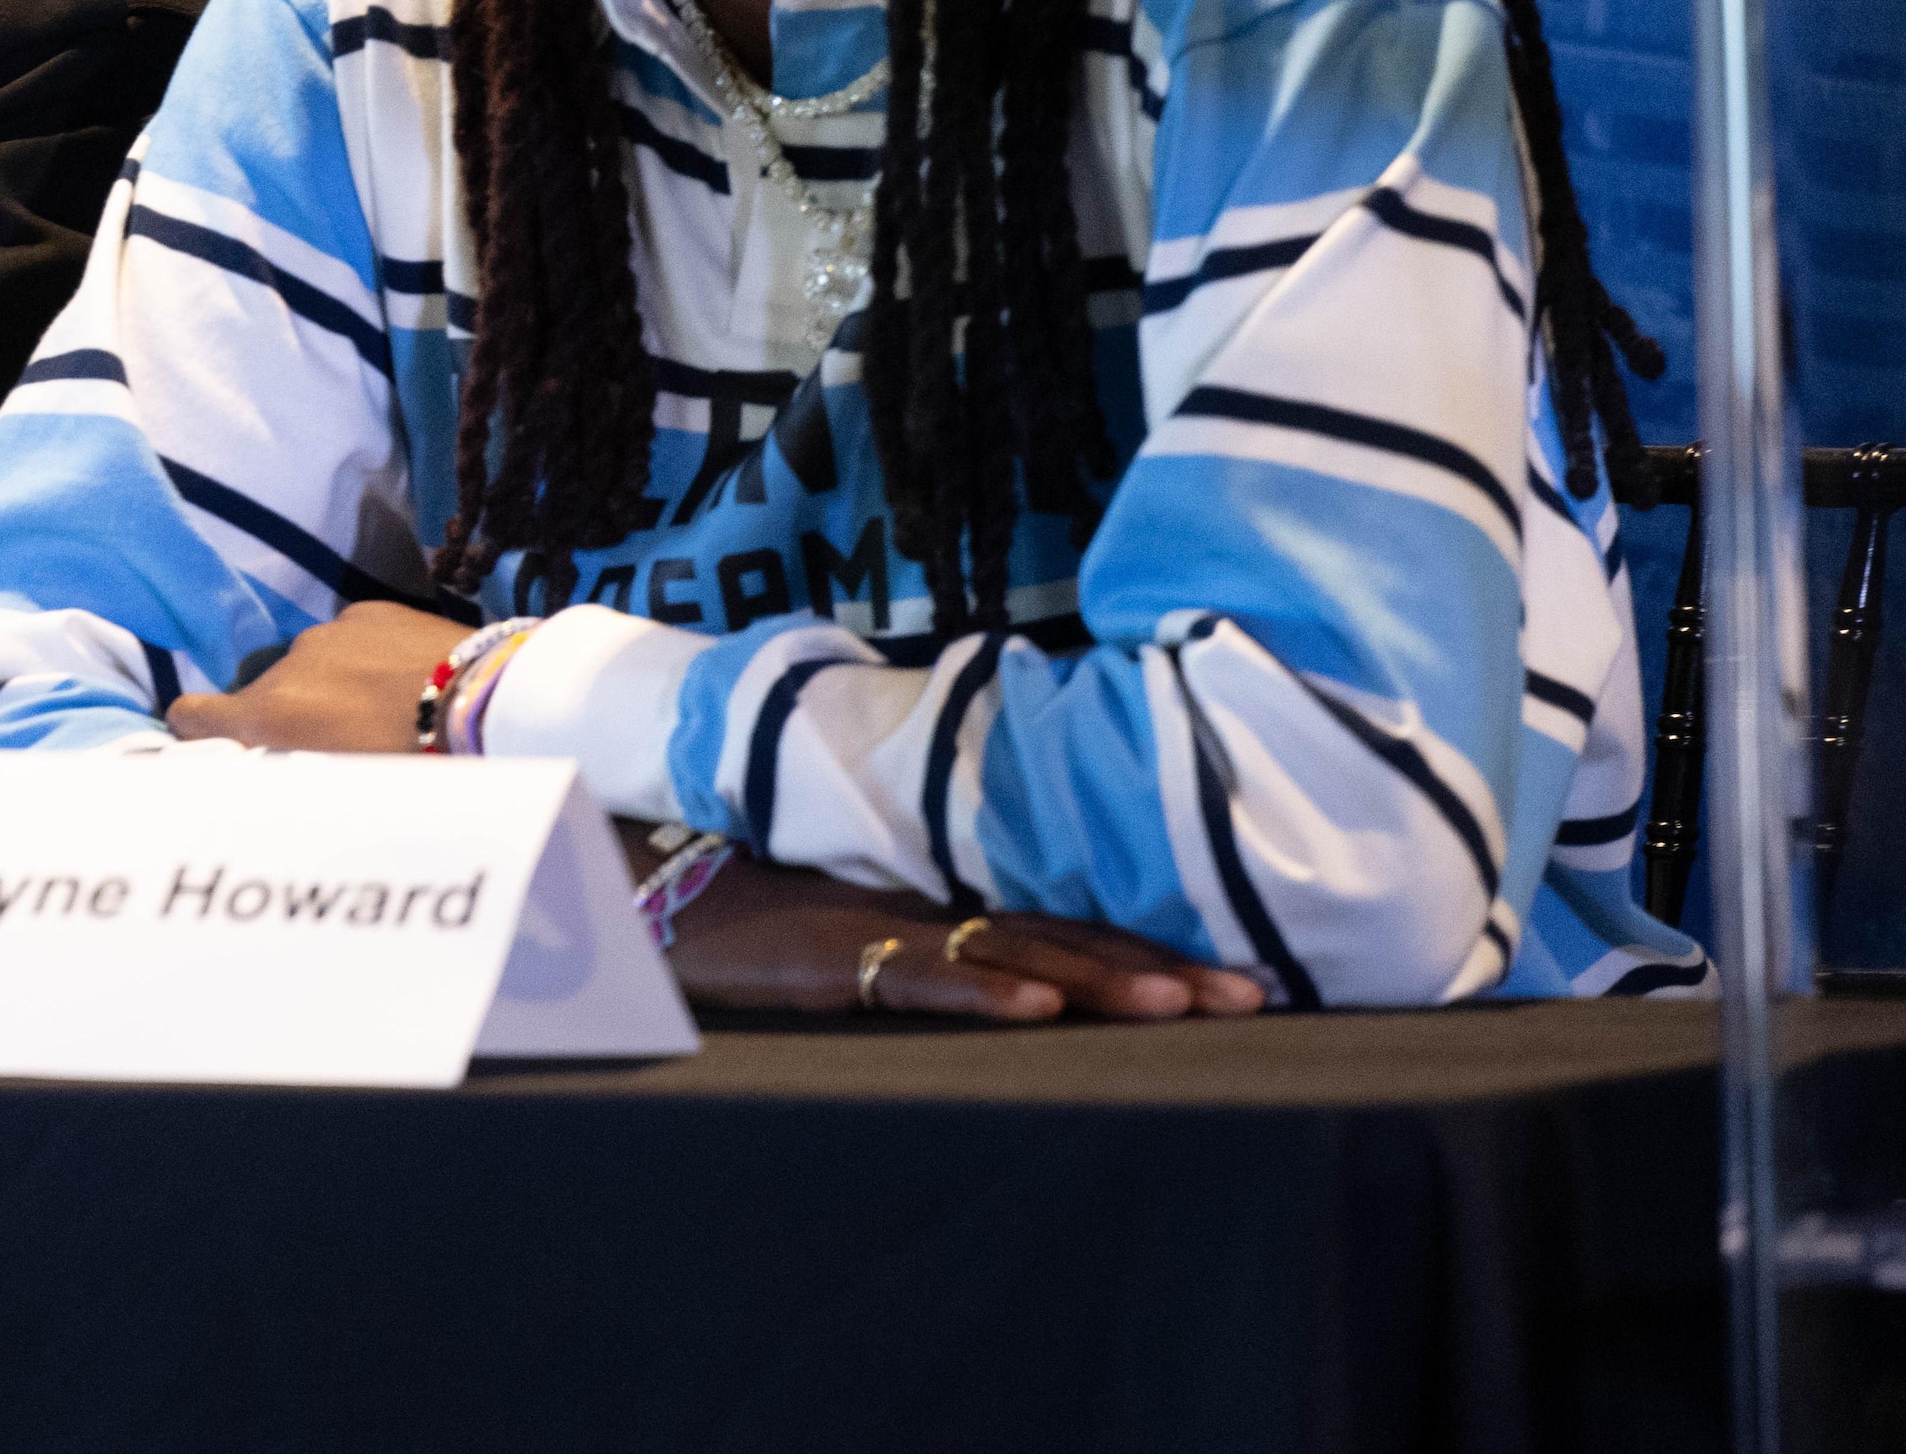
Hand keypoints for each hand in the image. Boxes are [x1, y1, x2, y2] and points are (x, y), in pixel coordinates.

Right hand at [161, 603, 466, 753]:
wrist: (486, 703)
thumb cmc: (413, 763)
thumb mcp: (341, 783)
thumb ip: (294, 769)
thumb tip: (273, 765)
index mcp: (272, 714)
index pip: (191, 715)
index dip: (198, 732)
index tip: (223, 745)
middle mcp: (287, 664)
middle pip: (264, 693)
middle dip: (289, 715)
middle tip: (337, 744)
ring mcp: (329, 630)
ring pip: (309, 664)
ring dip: (328, 683)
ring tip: (381, 709)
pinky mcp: (371, 609)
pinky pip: (348, 638)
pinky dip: (362, 656)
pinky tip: (403, 676)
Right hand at [652, 847, 1268, 1022]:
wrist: (653, 897)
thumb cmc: (758, 923)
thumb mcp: (868, 935)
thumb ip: (940, 952)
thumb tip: (1031, 985)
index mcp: (951, 910)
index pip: (1073, 926)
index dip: (1157, 949)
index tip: (1243, 978)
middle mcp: (936, 913)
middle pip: (1069, 936)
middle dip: (1165, 967)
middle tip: (1251, 995)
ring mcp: (889, 931)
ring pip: (1015, 950)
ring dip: (1102, 977)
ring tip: (1179, 1003)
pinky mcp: (836, 958)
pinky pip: (921, 978)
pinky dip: (982, 990)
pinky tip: (1037, 1008)